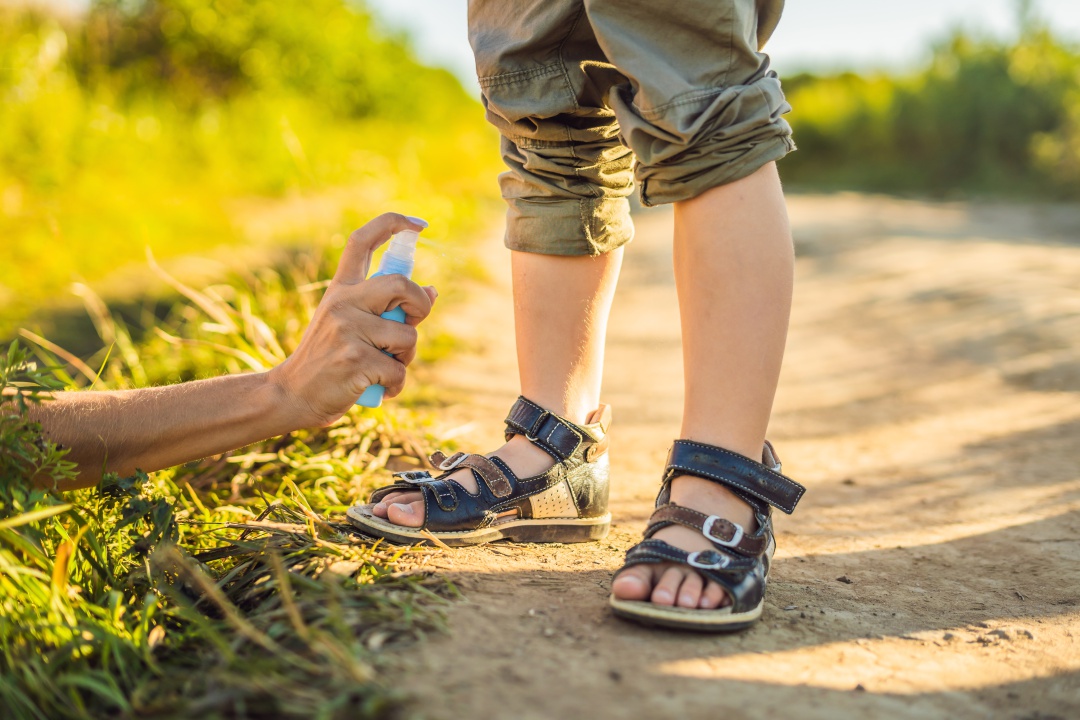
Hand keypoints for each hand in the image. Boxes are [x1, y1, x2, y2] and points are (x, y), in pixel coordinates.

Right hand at [268, 213, 436, 427]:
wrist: (292, 395)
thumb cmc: (329, 360)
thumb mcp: (350, 324)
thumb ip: (386, 307)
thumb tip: (431, 291)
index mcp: (341, 288)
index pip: (363, 241)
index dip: (393, 224)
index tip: (419, 225)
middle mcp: (342, 302)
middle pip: (401, 285)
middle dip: (420, 306)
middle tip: (411, 324)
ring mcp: (347, 330)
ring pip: (407, 336)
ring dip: (407, 358)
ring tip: (384, 367)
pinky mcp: (354, 361)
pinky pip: (399, 371)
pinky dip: (396, 385)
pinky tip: (380, 388)